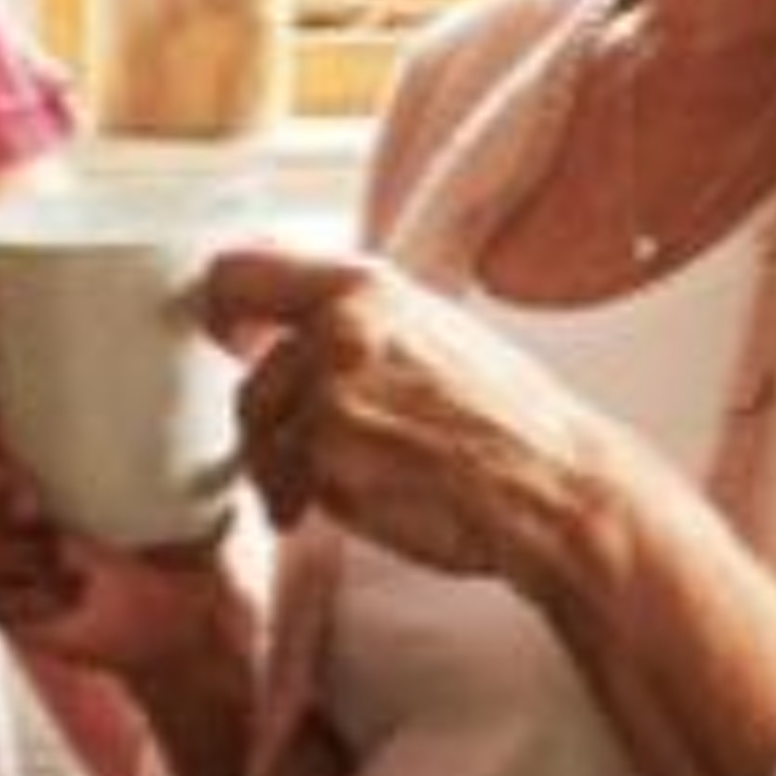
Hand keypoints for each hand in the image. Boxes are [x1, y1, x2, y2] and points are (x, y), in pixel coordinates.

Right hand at [0, 358, 250, 686]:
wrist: (215, 604)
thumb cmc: (206, 504)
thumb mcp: (210, 431)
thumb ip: (200, 375)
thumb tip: (216, 308)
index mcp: (44, 426)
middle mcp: (19, 480)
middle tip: (24, 487)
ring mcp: (17, 544)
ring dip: (0, 538)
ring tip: (54, 543)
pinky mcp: (21, 602)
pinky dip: (22, 596)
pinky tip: (68, 590)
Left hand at [208, 245, 607, 581]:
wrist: (553, 484)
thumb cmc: (504, 417)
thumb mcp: (429, 327)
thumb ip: (354, 314)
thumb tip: (284, 307)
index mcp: (362, 286)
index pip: (241, 272)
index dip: (221, 308)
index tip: (227, 337)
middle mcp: (338, 327)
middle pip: (250, 376)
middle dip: (272, 422)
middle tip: (311, 448)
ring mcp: (330, 391)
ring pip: (263, 435)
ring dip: (289, 469)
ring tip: (347, 481)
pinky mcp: (328, 454)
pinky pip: (286, 483)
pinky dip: (308, 503)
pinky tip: (361, 501)